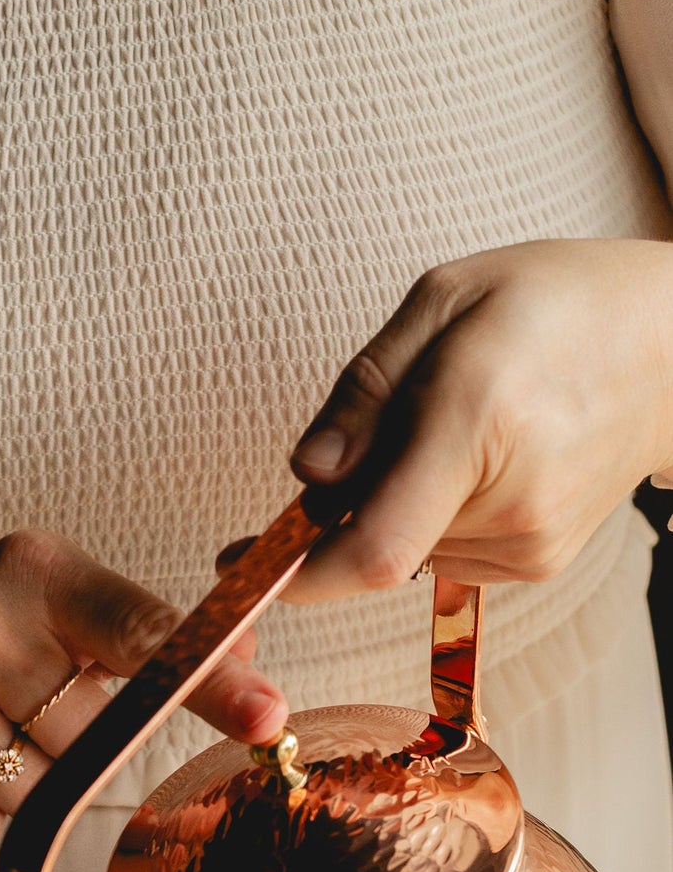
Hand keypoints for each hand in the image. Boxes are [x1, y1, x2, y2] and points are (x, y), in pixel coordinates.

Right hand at [0, 529, 285, 849]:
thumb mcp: (52, 606)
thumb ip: (144, 637)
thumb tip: (250, 669)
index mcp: (30, 571)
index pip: (138, 632)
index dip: (207, 680)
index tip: (265, 715)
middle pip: (90, 740)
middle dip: (69, 741)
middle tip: (13, 704)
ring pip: (36, 792)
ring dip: (18, 780)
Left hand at [282, 238, 672, 601]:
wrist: (671, 349)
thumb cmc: (556, 305)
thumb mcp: (445, 300)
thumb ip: (365, 390)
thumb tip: (306, 475)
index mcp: (479, 418)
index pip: (372, 545)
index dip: (298, 571)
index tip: (241, 566)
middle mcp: (510, 500)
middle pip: (377, 540)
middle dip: (349, 498)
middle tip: (385, 427)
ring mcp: (530, 543)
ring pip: (408, 549)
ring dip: (396, 501)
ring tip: (455, 427)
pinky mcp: (537, 563)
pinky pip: (445, 552)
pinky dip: (434, 513)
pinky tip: (482, 458)